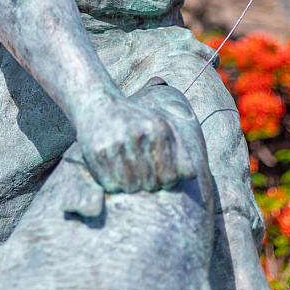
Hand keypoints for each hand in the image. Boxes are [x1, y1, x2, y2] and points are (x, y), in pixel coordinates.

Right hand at [75, 94, 195, 194]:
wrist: (97, 103)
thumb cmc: (134, 120)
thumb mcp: (160, 127)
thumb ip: (180, 151)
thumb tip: (192, 176)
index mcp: (159, 129)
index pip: (170, 177)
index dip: (165, 183)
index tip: (158, 176)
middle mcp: (139, 135)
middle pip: (150, 183)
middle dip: (147, 184)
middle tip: (140, 174)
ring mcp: (117, 143)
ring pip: (131, 187)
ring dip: (130, 186)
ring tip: (127, 173)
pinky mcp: (98, 152)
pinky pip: (112, 185)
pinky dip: (114, 185)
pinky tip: (113, 171)